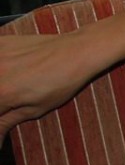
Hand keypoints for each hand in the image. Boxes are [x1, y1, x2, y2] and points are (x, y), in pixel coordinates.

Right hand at [0, 30, 99, 145]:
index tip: (6, 118)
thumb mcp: (35, 109)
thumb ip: (6, 122)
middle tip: (11, 101)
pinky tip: (9, 70)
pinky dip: (1, 66)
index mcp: (1, 94)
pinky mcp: (1, 42)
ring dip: (2, 85)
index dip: (0, 118)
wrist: (76, 52)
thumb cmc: (61, 82)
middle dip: (2, 101)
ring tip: (15, 86)